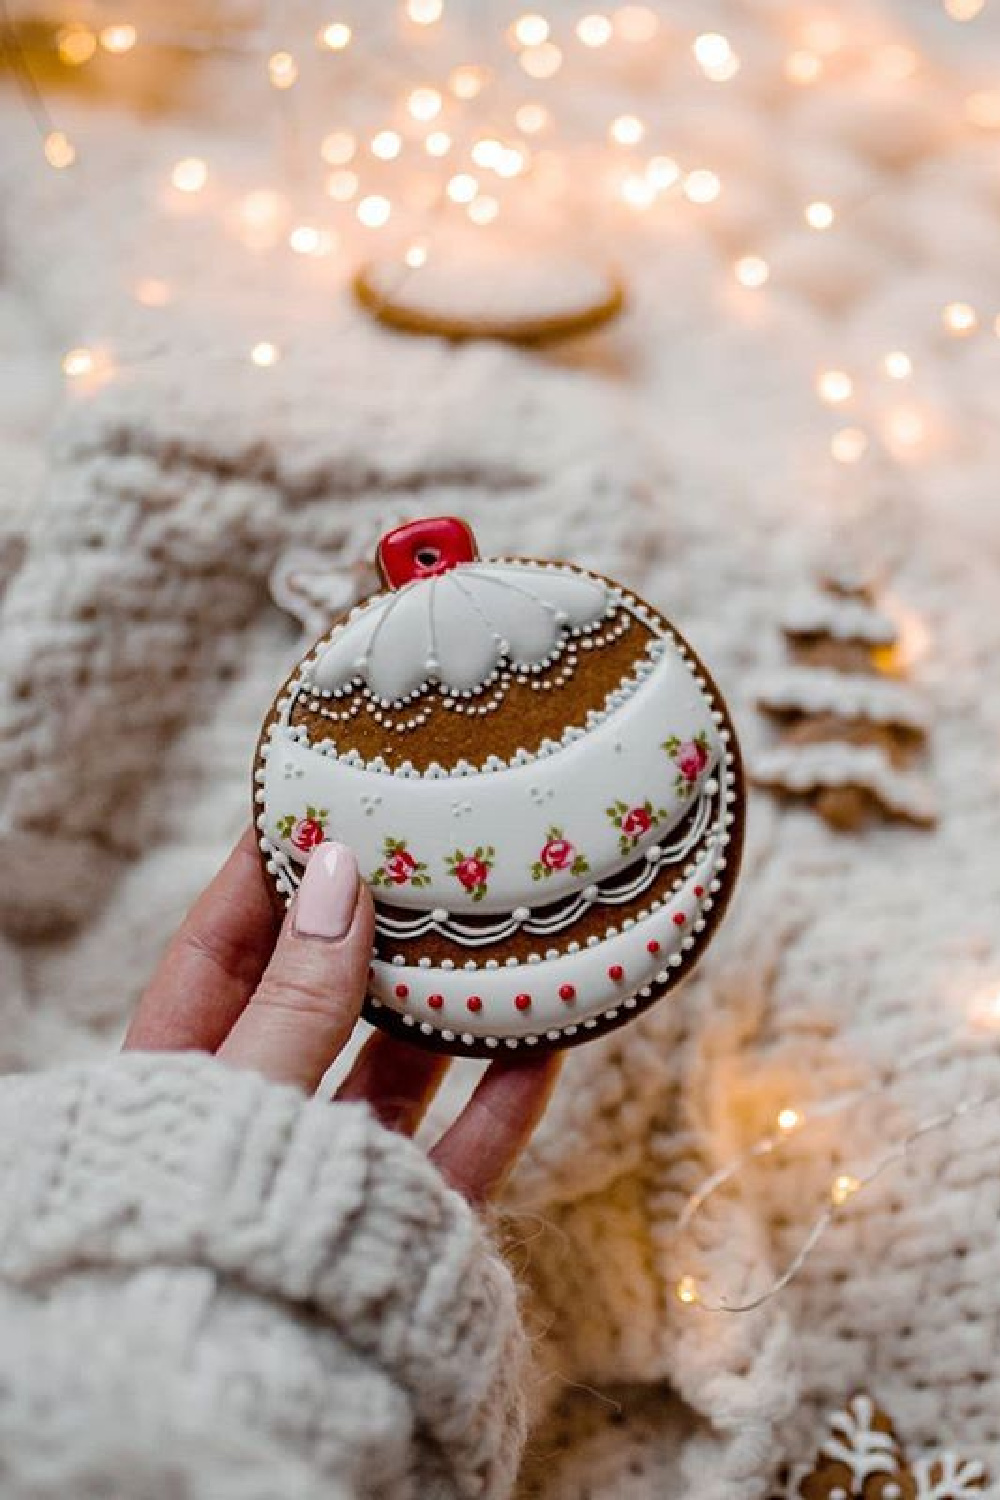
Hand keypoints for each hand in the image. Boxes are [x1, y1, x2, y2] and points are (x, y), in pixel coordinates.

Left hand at [124, 830, 557, 1204]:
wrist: (243, 1401)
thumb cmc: (205, 1228)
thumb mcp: (242, 1094)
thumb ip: (298, 995)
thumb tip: (337, 871)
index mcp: (183, 1075)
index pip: (225, 946)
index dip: (269, 871)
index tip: (318, 799)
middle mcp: (259, 1115)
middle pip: (325, 997)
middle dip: (375, 924)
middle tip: (429, 848)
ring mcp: (333, 1168)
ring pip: (402, 1066)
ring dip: (452, 999)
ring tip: (501, 925)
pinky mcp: (401, 1220)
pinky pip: (463, 1145)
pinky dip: (506, 1091)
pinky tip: (547, 1032)